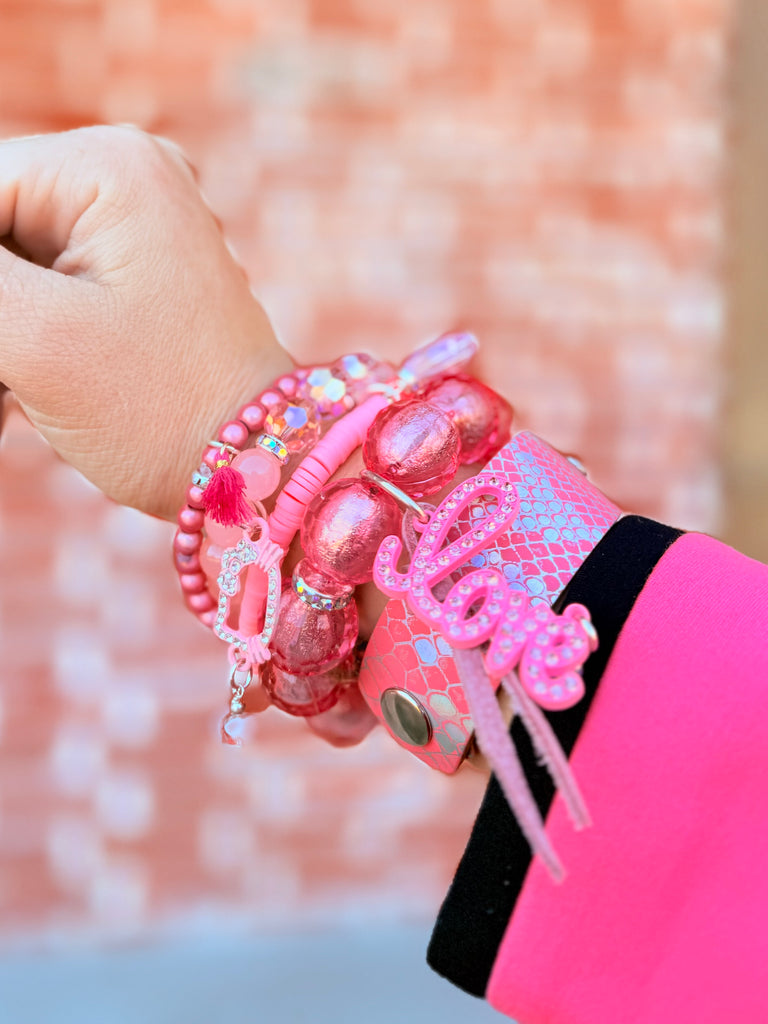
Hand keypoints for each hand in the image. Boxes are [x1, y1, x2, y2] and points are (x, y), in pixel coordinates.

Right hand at [0, 125, 292, 519]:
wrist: (251, 472)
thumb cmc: (160, 409)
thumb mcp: (33, 339)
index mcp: (106, 165)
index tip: (6, 342)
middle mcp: (125, 180)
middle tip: (14, 375)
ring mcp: (132, 232)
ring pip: (10, 274)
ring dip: (2, 342)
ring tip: (19, 394)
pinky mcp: (130, 282)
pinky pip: (42, 298)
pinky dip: (17, 350)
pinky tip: (18, 405)